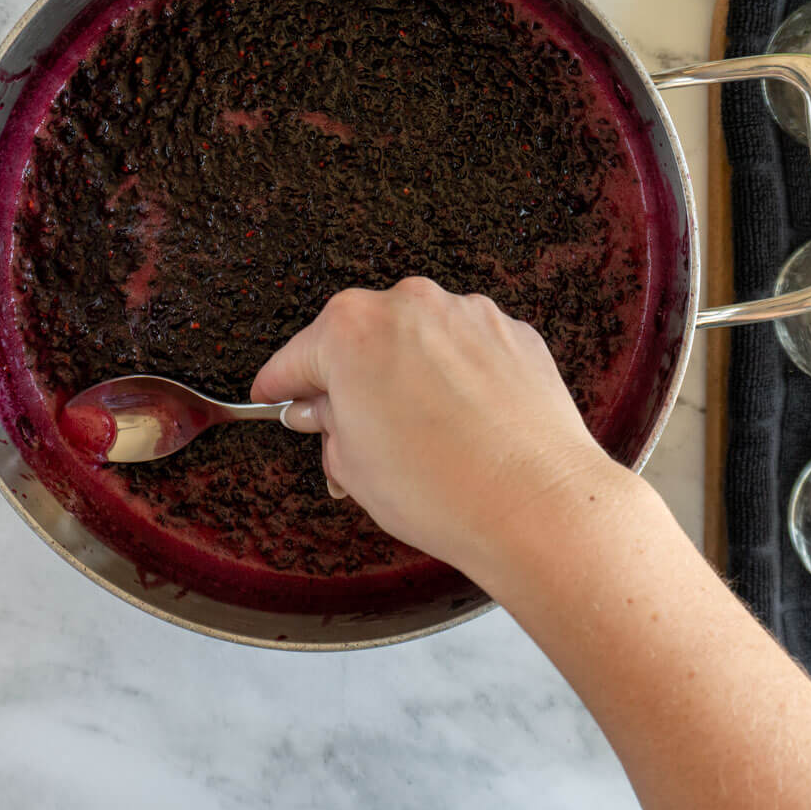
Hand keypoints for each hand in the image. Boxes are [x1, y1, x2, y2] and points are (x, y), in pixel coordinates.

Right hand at [251, 276, 622, 579]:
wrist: (535, 503)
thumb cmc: (442, 487)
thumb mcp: (351, 465)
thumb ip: (327, 425)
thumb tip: (325, 412)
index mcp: (351, 329)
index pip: (297, 356)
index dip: (281, 385)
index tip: (275, 395)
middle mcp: (410, 306)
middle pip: (360, 340)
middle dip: (351, 380)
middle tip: (351, 433)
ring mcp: (467, 315)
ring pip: (418, 342)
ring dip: (409, 376)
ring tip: (421, 438)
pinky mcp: (513, 334)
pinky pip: (468, 351)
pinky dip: (458, 379)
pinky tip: (463, 425)